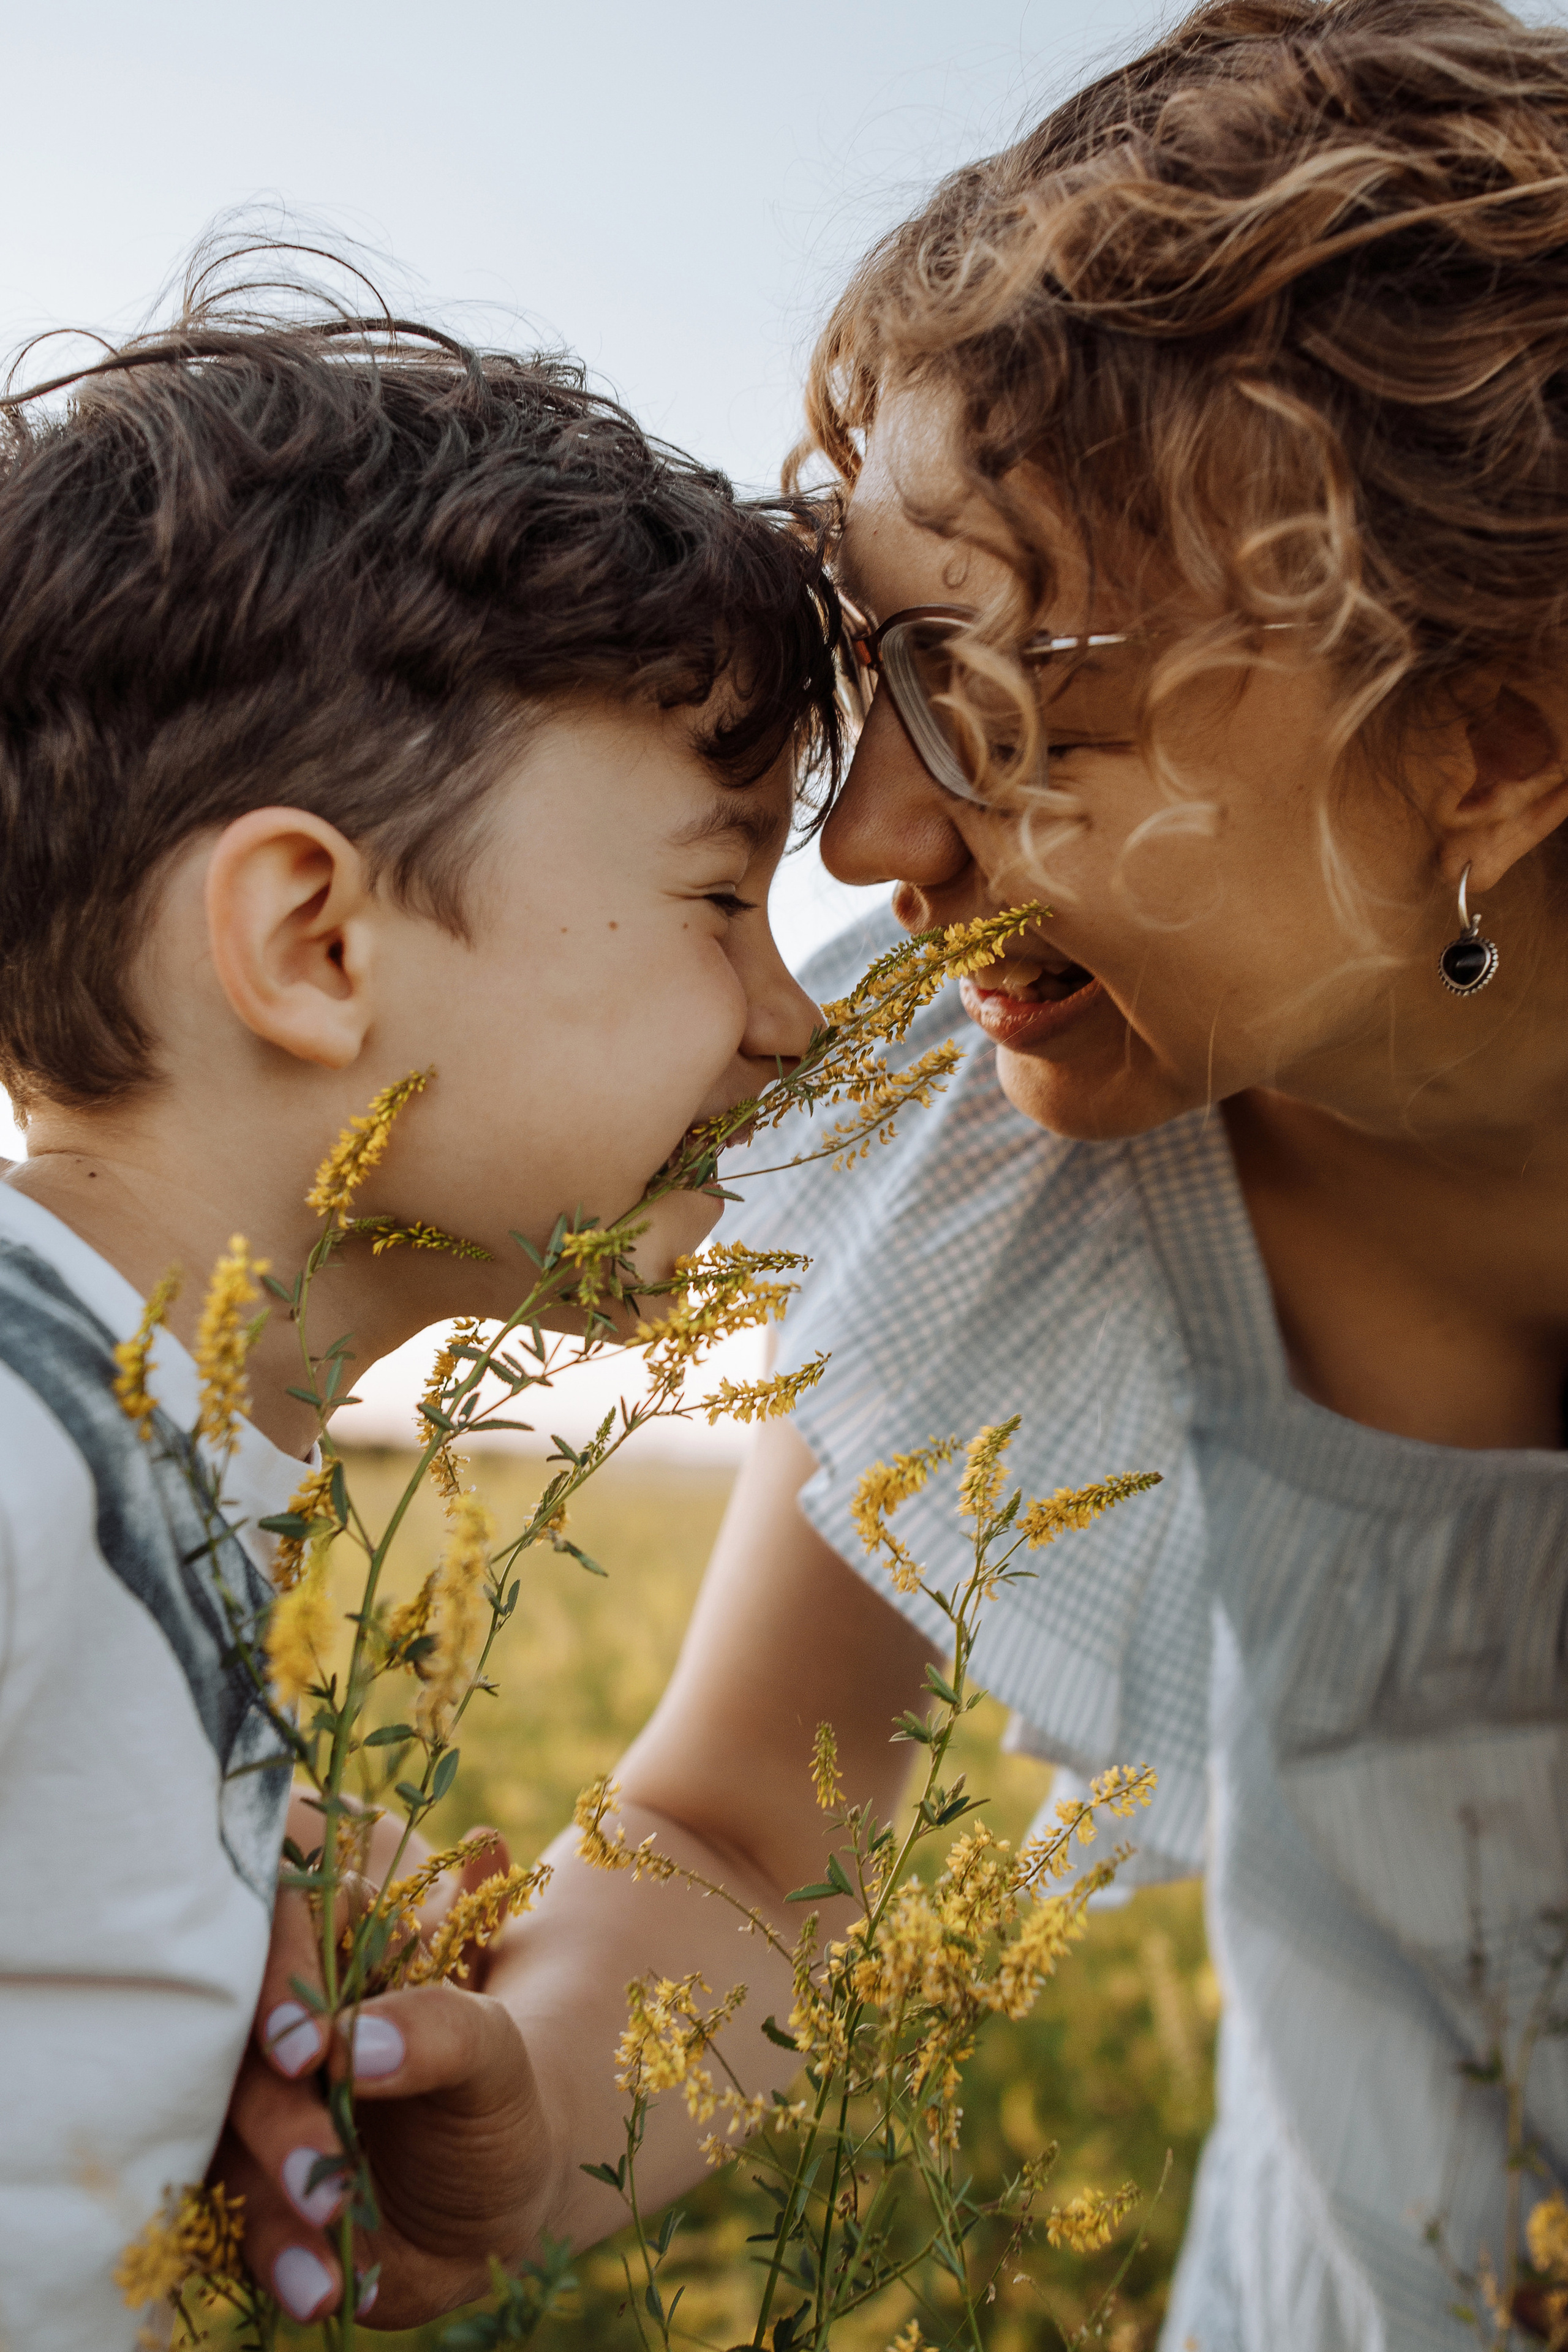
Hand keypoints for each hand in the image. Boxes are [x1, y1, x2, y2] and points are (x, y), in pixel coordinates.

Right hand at [217, 1811, 550, 2329]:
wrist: (492, 2209)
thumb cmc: (493, 2104)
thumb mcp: (497, 2059)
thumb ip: (442, 2030)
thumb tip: (354, 2044)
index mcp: (340, 1959)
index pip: (282, 1925)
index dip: (280, 1979)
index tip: (303, 2050)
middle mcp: (277, 2029)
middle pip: (235, 2045)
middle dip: (276, 2118)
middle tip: (327, 2174)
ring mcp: (249, 2109)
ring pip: (222, 2139)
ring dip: (272, 2198)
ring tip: (332, 2245)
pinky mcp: (239, 2186)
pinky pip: (230, 2216)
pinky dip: (272, 2254)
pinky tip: (318, 2288)